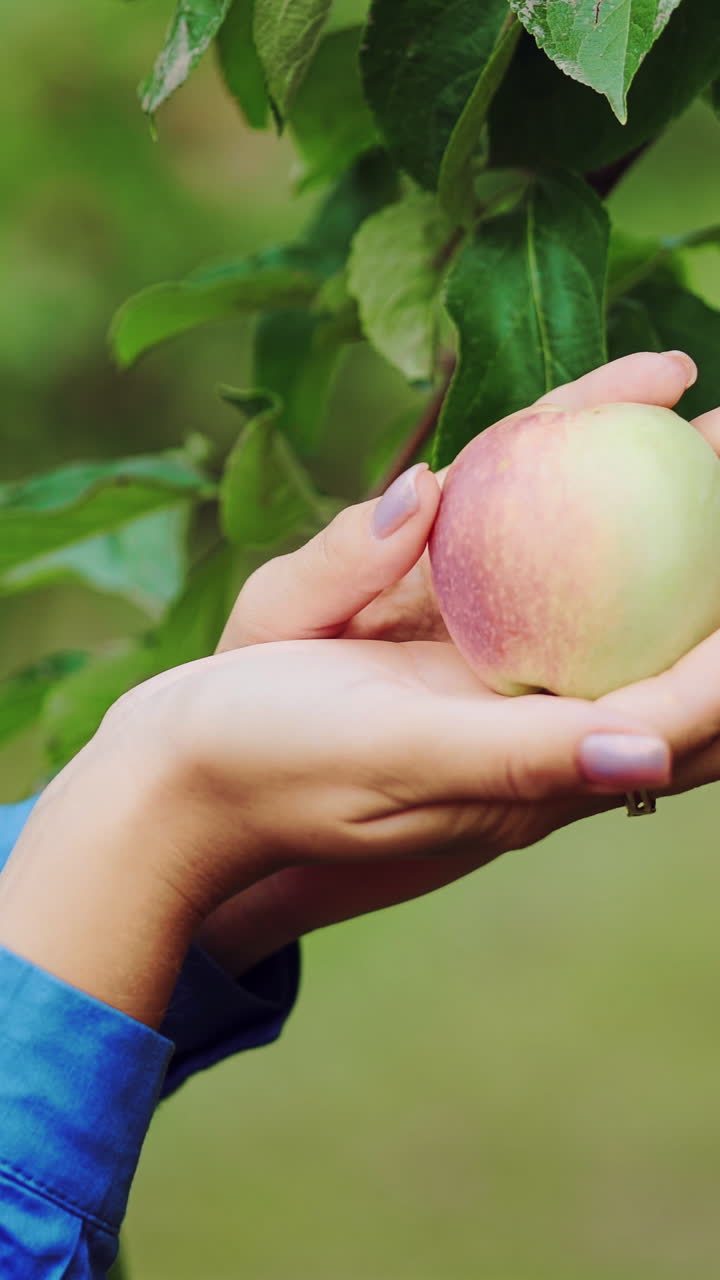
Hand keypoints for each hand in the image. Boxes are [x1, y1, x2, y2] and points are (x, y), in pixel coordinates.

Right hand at [198, 352, 719, 975]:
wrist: (184, 773)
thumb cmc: (271, 763)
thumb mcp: (391, 753)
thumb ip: (516, 759)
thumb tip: (645, 757)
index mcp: (534, 776)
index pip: (672, 717)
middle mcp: (531, 739)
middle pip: (662, 660)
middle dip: (710, 577)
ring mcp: (493, 699)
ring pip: (607, 615)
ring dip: (660, 536)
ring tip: (698, 434)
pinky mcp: (451, 664)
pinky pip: (531, 591)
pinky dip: (572, 528)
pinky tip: (584, 465)